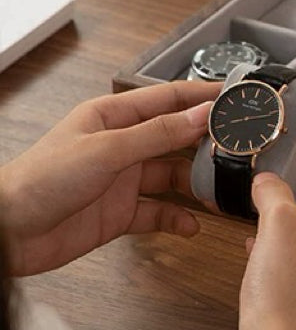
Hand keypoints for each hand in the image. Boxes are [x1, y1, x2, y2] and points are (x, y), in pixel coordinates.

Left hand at [0, 81, 217, 275]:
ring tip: (220, 189)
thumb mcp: (107, 149)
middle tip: (238, 146)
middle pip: (175, 136)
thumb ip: (158, 133)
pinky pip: (157, 211)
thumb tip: (202, 113)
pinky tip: (192, 224)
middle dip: (206, 141)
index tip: (236, 96)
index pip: (170, 98)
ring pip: (171, 174)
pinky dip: (176, 218)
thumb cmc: (39, 180)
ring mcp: (121, 179)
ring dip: (195, 182)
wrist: (6, 234)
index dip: (204, 95)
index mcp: (114, 115)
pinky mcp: (118, 213)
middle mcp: (121, 144)